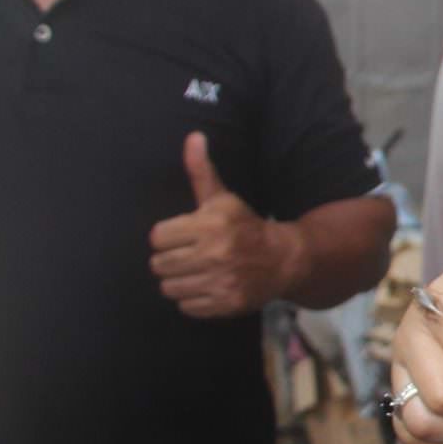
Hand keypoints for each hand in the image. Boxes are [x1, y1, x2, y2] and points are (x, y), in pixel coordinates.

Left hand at [149, 133, 298, 317]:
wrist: (284, 259)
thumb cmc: (245, 225)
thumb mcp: (222, 197)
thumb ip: (201, 170)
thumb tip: (193, 137)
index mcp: (210, 224)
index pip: (157, 237)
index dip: (167, 236)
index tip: (182, 236)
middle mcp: (214, 253)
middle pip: (159, 264)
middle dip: (170, 260)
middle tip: (188, 255)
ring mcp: (219, 281)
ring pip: (169, 288)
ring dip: (178, 281)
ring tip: (195, 272)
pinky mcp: (224, 304)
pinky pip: (186, 307)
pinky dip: (192, 299)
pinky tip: (207, 286)